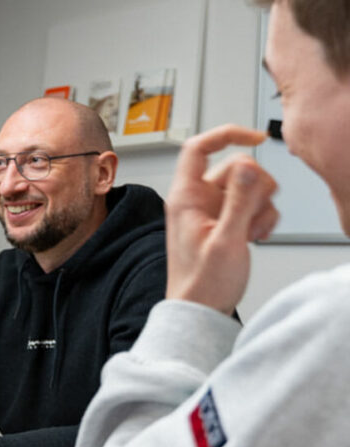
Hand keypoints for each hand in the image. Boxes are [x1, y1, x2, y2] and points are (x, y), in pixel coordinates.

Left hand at [165, 124, 278, 313]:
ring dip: (260, 206)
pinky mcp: (226, 222)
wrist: (201, 311)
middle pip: (236, 166)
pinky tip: (254, 237)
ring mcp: (212, 211)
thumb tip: (249, 166)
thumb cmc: (201, 285)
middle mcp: (197, 200)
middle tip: (251, 216)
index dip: (227, 135)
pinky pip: (252, 204)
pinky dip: (261, 217)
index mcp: (185, 198)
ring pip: (249, 186)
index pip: (198, 147)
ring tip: (251, 232)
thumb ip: (239, 201)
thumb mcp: (225, 241)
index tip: (255, 139)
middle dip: (255, 188)